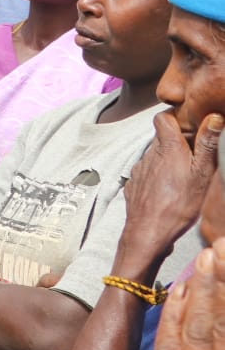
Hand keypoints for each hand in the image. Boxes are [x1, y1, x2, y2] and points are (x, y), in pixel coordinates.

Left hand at [117, 113, 222, 269]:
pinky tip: (170, 189)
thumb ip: (207, 145)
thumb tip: (214, 117)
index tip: (191, 125)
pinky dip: (158, 176)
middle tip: (196, 154)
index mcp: (167, 148)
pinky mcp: (134, 184)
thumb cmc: (178, 204)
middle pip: (162, 138)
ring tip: (185, 175)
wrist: (148, 232)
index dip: (176, 117)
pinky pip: (148, 172)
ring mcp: (139, 169)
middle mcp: (149, 154)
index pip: (163, 118)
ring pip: (155, 156)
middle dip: (178, 142)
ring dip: (168, 160)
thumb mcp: (202, 174)